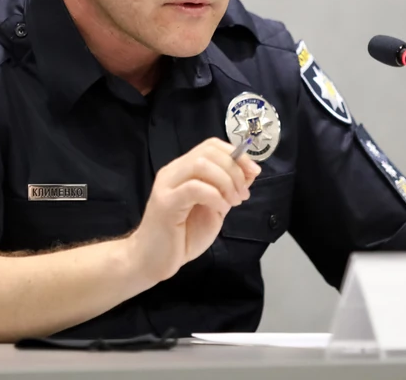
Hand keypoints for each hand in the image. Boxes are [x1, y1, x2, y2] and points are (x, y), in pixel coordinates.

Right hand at [127, 137, 260, 283]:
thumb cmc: (182, 237)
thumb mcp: (215, 209)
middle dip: (234, 169)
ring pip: (201, 165)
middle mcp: (174, 171)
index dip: (236, 154)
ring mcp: (167, 185)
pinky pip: (194, 188)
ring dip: (225, 182)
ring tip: (232, 202)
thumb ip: (229, 189)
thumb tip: (250, 171)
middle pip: (208, 152)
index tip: (253, 172)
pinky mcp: (166, 203)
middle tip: (242, 194)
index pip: (211, 145)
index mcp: (184, 170)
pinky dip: (215, 196)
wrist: (152, 261)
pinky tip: (220, 210)